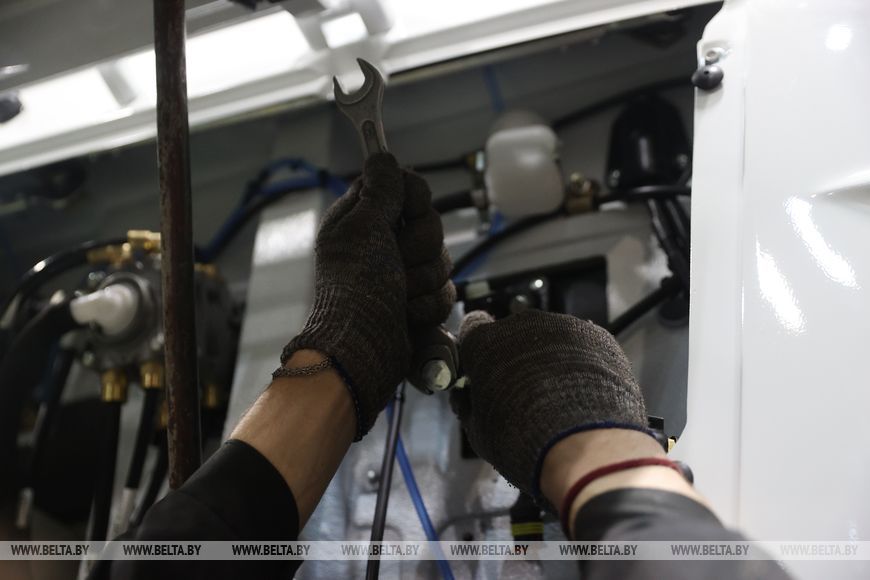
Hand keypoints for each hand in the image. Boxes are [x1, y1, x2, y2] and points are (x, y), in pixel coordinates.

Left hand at [283, 154, 453, 439]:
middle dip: (420, 249)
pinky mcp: (418, 303)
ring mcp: (401, 275)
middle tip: (395, 264)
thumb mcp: (363, 229)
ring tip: (398, 297)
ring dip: (423, 282)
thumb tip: (382, 155)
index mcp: (361, 219)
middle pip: (431, 225)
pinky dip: (429, 306)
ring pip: (442, 260)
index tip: (406, 214)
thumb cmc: (355, 290)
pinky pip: (445, 292)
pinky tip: (408, 316)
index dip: (413, 199)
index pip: (406, 187)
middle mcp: (382, 244)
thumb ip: (380, 190)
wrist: (364, 351)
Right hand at [451, 309, 648, 503]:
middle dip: (515, 357)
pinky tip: (584, 394)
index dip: (479, 352)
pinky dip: (582, 364)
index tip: (484, 371)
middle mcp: (521, 324)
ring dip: (551, 360)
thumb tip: (469, 396)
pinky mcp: (598, 336)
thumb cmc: (521, 438)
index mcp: (484, 341)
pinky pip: (583, 346)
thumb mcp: (477, 429)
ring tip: (560, 398)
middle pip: (514, 334)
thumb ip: (470, 402)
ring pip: (551, 338)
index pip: (472, 329)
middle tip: (524, 394)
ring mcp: (563, 325)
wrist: (584, 444)